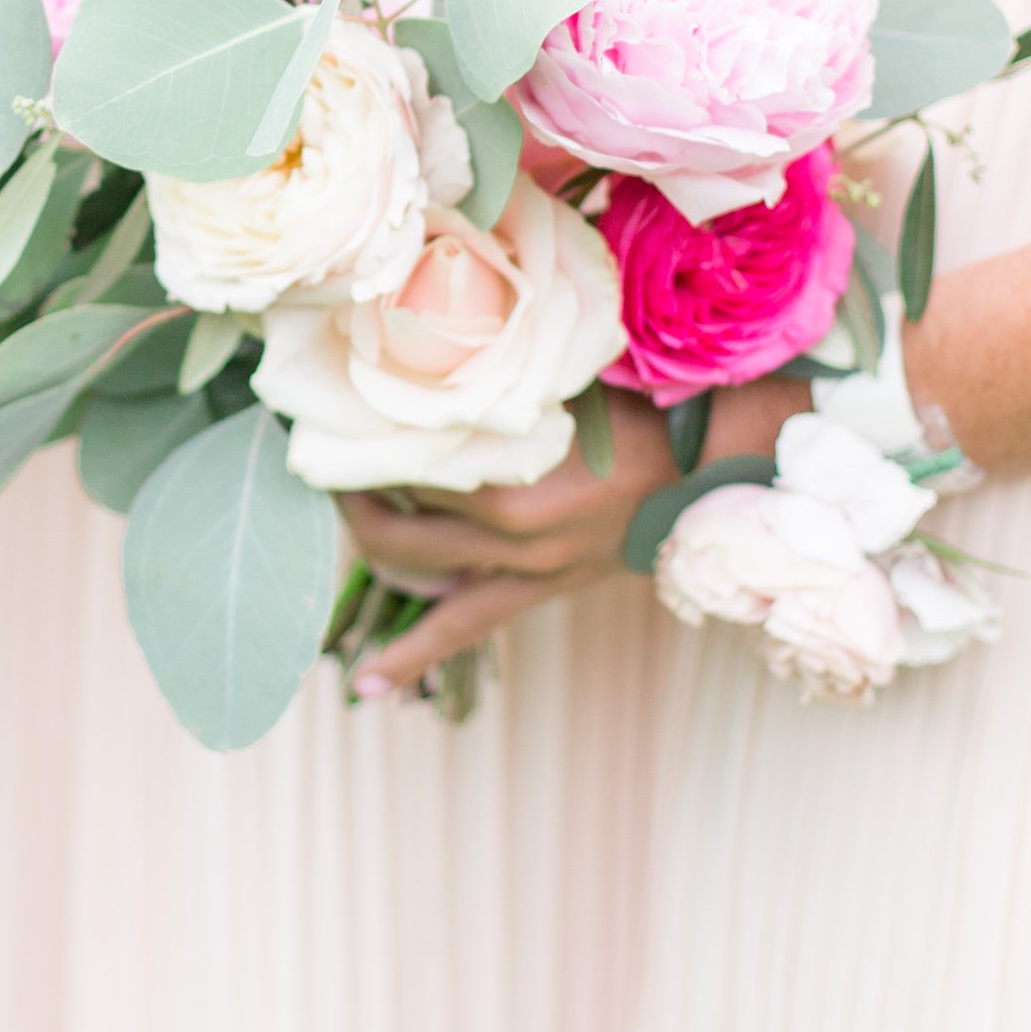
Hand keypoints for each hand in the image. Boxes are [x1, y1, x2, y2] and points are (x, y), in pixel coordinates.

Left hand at [338, 376, 806, 690]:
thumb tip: (422, 347)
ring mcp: (522, 566)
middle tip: (322, 463)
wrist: (708, 468)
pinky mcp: (535, 589)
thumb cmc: (639, 407)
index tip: (327, 411)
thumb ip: (496, 381)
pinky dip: (413, 656)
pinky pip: (464, 629)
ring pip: (415, 573)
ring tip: (328, 538)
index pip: (405, 457)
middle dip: (347, 493)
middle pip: (393, 519)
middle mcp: (509, 527)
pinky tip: (368, 684)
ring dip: (368, 551)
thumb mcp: (561, 381)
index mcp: (514, 470)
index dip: (360, 436)